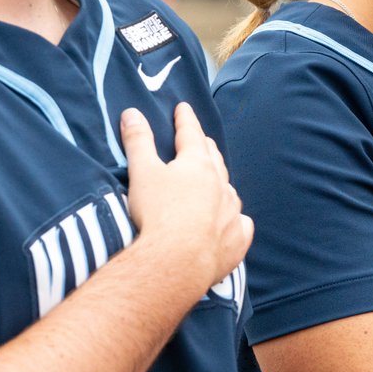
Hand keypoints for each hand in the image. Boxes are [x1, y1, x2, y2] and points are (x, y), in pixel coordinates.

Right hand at [121, 103, 252, 287]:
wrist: (177, 263)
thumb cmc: (157, 214)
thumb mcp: (142, 172)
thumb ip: (138, 141)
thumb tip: (132, 113)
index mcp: (198, 165)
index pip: (191, 133)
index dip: (185, 119)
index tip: (184, 108)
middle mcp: (221, 185)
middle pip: (213, 159)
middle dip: (205, 147)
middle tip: (200, 139)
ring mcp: (232, 213)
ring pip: (228, 191)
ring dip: (220, 183)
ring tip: (214, 181)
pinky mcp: (236, 241)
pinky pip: (240, 225)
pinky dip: (235, 220)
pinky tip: (233, 222)